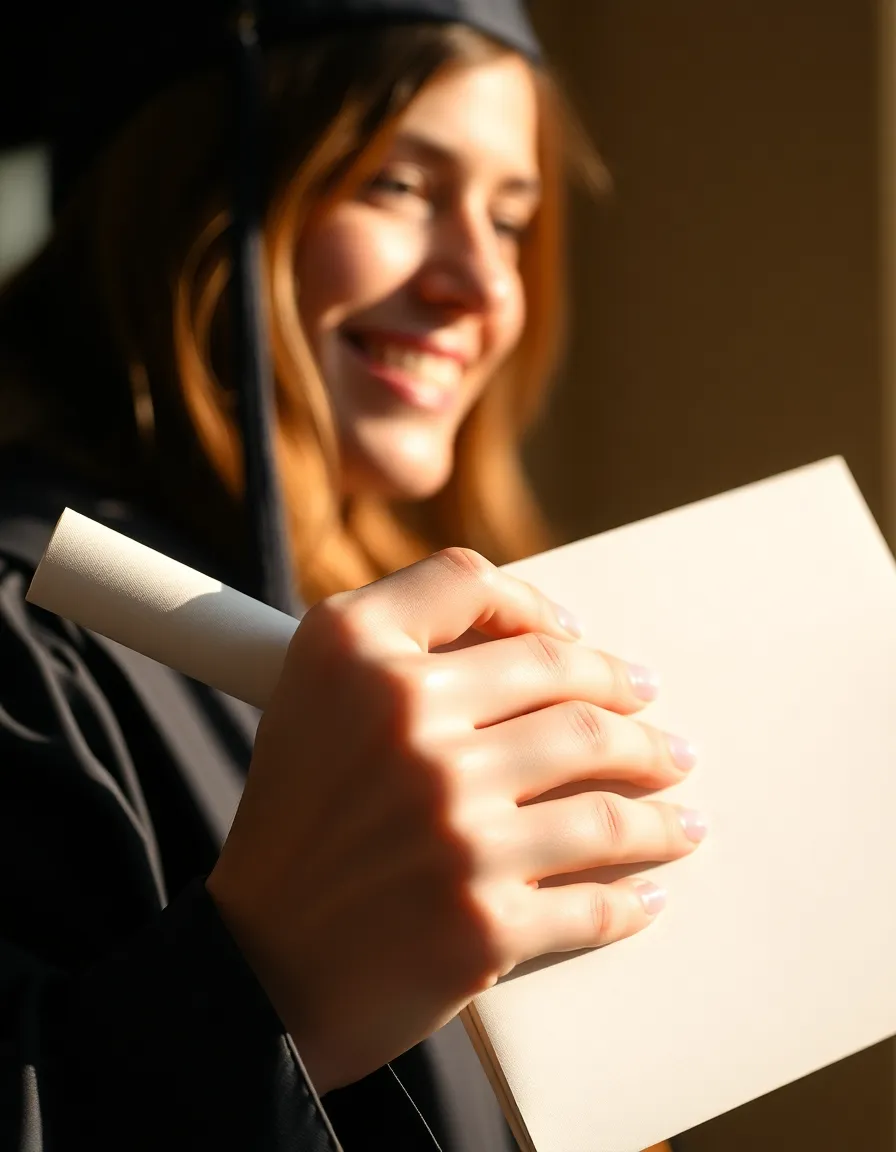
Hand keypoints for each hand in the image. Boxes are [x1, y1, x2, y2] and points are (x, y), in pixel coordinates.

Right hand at [206, 548, 703, 1091]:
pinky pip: (596, 900)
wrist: (254, 972)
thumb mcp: (310, 697)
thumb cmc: (292, 827)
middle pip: (568, 688)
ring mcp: (452, 825)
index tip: (579, 639)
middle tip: (661, 728)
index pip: (473, 586)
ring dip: (661, 806)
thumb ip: (400, 640)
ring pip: (607, 799)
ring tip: (680, 808)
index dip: (538, 606)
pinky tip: (648, 890)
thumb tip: (543, 638)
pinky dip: (633, 896)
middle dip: (632, 706)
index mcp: (354, 655)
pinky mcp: (484, 922)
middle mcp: (405, 725)